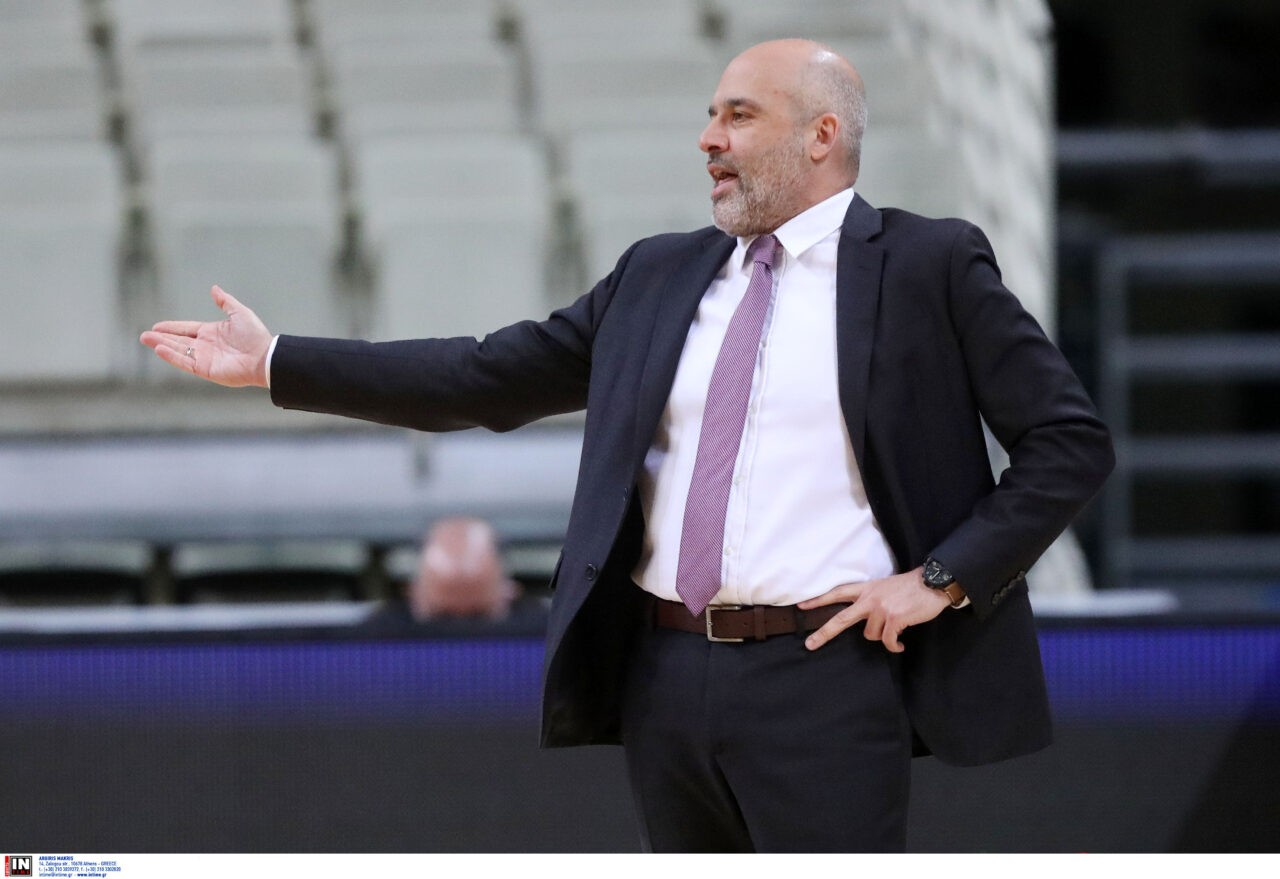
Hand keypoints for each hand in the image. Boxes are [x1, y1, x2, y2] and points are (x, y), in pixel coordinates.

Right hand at [139, 286, 272, 387]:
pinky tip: (160, 349)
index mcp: (212, 333)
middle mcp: (206, 346)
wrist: (264, 356)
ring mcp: (205, 358)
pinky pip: (185, 363)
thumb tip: (214, 288)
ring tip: (147, 340)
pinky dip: (172, 356)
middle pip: (178, 341)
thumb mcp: (239, 313)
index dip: (171, 328)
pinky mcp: (206, 370)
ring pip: (178, 351)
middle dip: (161, 337)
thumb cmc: (255, 335)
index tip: (156, 326)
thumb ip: (225, 302)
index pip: (186, 329)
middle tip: (144, 336)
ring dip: (162, 345)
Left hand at [797, 567, 951, 652]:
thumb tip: (864, 618)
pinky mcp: (894, 619)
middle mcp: (870, 598)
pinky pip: (888, 641)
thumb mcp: (885, 587)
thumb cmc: (910, 588)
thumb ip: (871, 599)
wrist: (933, 583)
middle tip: (809, 644)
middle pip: (841, 618)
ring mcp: (881, 609)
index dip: (819, 600)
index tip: (801, 606)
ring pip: (870, 635)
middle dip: (824, 633)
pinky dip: (894, 646)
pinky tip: (900, 644)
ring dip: (882, 636)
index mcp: (866, 589)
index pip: (837, 593)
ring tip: (894, 631)